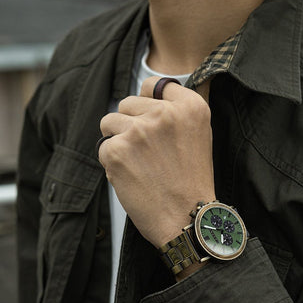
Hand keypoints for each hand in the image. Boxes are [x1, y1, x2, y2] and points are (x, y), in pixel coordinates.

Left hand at [98, 76, 215, 247]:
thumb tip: (141, 99)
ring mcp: (140, 130)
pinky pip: (103, 147)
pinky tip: (131, 177)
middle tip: (146, 151)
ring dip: (118, 141)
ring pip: (110, 122)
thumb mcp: (198, 136)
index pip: (153, 85)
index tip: (150, 120)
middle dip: (131, 123)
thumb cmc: (192, 181)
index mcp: (191, 107)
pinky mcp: (117, 150)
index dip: (147, 103)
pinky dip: (112, 162)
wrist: (187, 217)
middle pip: (127, 102)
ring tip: (138, 164)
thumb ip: (176, 112)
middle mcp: (165, 113)